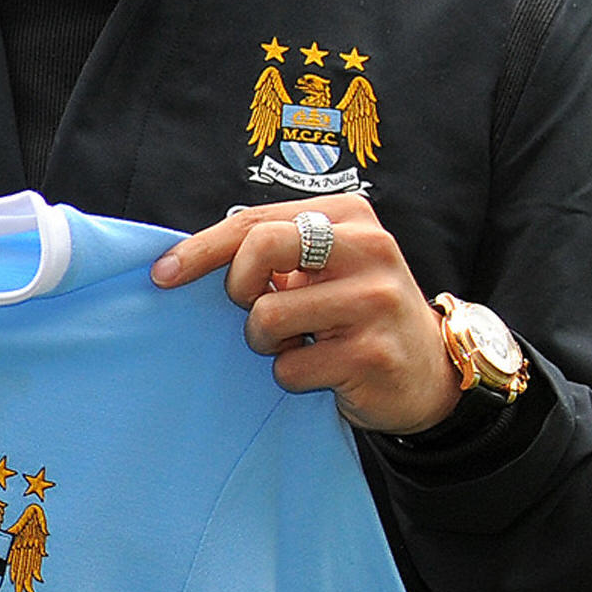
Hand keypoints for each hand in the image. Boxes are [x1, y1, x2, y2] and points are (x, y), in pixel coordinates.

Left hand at [149, 195, 458, 435]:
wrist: (428, 372)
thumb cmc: (354, 313)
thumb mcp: (321, 268)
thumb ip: (269, 251)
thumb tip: (183, 259)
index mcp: (349, 216)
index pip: (255, 221)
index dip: (201, 248)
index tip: (162, 273)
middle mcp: (369, 248)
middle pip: (260, 249)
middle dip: (238, 288)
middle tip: (253, 309)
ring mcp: (375, 301)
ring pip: (268, 316)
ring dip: (266, 342)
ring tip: (298, 342)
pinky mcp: (374, 354)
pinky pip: (292, 367)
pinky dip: (291, 375)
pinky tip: (323, 370)